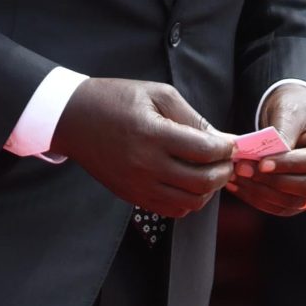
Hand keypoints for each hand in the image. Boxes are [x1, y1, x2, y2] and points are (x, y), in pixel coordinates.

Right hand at [53, 78, 234, 215]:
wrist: (74, 118)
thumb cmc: (116, 100)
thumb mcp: (158, 95)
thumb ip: (193, 118)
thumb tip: (223, 139)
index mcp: (153, 134)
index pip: (205, 151)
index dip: (226, 149)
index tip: (231, 145)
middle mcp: (146, 165)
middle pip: (203, 182)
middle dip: (224, 172)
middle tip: (226, 161)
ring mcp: (138, 185)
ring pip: (190, 202)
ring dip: (208, 189)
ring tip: (209, 172)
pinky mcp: (132, 196)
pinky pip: (172, 211)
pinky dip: (188, 201)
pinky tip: (188, 184)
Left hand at [230, 84, 305, 216]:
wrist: (299, 119)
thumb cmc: (298, 108)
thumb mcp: (292, 111)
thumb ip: (283, 132)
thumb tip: (267, 158)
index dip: (291, 164)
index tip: (262, 162)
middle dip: (275, 181)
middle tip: (243, 169)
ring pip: (297, 202)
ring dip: (264, 193)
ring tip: (237, 178)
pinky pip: (285, 208)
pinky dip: (261, 200)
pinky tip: (240, 188)